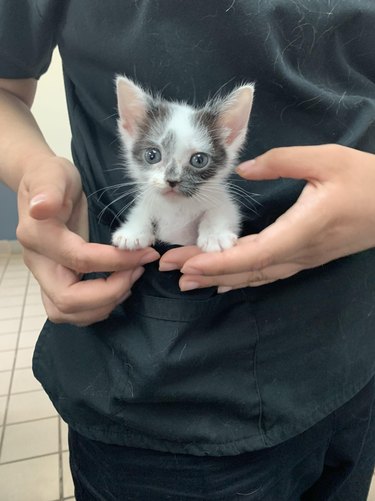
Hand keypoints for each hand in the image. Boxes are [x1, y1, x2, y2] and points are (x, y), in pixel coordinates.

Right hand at [17, 155, 158, 324]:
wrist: (41, 184)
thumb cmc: (52, 177)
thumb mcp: (54, 173)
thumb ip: (49, 188)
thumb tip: (41, 207)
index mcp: (38, 237)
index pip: (80, 260)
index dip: (116, 261)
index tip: (146, 253)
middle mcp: (38, 263)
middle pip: (68, 300)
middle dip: (110, 292)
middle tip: (138, 271)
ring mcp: (44, 276)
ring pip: (67, 313)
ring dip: (104, 304)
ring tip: (131, 279)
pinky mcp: (54, 282)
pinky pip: (72, 311)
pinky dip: (98, 307)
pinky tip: (118, 287)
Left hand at [159, 145, 374, 290]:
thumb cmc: (366, 180)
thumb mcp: (326, 159)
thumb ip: (281, 162)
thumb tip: (243, 171)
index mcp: (301, 230)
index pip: (252, 254)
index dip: (217, 261)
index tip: (186, 263)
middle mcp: (298, 252)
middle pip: (246, 269)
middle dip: (206, 270)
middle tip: (170, 270)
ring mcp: (303, 259)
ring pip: (256, 275)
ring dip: (220, 278)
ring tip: (188, 280)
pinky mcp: (306, 257)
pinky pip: (268, 273)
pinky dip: (242, 277)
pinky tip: (224, 281)